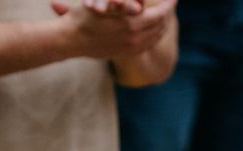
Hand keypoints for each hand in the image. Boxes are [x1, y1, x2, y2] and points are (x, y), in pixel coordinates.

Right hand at [51, 0, 175, 58]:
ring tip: (165, 13)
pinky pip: (148, 44)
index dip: (169, 4)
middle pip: (161, 25)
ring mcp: (132, 47)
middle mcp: (135, 38)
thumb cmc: (83, 16)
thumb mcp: (104, 5)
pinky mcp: (127, 52)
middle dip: (167, 12)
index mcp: (131, 24)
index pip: (160, 14)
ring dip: (163, 23)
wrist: (71, 40)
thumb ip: (126, 4)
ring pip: (156, 35)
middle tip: (170, 2)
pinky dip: (155, 34)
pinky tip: (156, 28)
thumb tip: (140, 6)